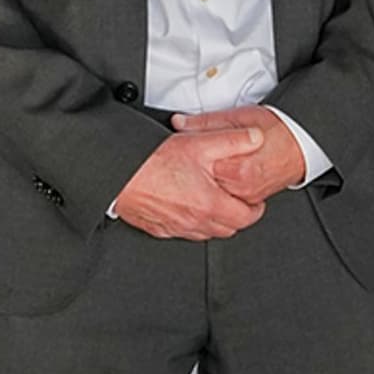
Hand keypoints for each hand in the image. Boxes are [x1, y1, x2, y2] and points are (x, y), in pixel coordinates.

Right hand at [112, 130, 270, 238]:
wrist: (117, 173)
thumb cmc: (151, 162)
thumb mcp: (199, 143)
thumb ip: (233, 140)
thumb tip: (255, 139)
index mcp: (209, 204)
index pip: (246, 217)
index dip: (255, 208)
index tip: (254, 199)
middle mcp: (193, 222)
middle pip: (228, 229)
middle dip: (236, 215)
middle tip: (236, 199)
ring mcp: (175, 228)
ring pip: (205, 233)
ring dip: (214, 221)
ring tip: (213, 201)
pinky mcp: (158, 228)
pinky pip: (182, 232)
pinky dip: (191, 223)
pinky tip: (187, 206)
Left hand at [170, 104, 304, 199]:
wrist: (303, 143)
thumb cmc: (278, 129)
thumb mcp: (239, 117)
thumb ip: (207, 123)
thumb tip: (180, 123)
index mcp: (238, 170)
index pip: (200, 172)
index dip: (189, 162)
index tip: (183, 157)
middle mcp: (243, 189)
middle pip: (205, 190)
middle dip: (196, 178)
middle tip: (190, 166)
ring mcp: (249, 198)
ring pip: (216, 200)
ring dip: (207, 188)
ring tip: (206, 172)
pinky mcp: (253, 201)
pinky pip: (229, 204)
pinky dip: (221, 195)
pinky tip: (219, 180)